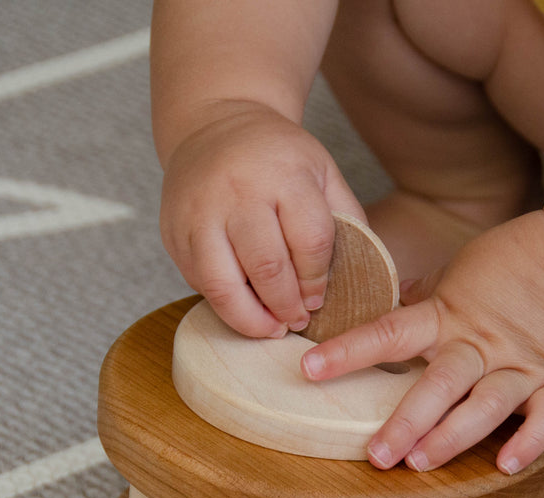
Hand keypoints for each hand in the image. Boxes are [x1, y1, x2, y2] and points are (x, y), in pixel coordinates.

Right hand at [159, 100, 364, 337]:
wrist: (214, 123)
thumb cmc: (278, 157)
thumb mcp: (324, 173)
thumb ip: (348, 219)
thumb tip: (370, 277)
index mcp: (284, 175)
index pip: (309, 242)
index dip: (318, 281)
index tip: (318, 300)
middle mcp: (237, 192)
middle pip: (267, 268)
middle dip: (287, 306)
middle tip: (298, 321)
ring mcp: (198, 212)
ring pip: (221, 284)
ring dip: (250, 318)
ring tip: (270, 328)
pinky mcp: (173, 231)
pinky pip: (196, 280)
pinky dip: (221, 303)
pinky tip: (242, 305)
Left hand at [302, 211, 543, 472]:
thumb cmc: (516, 260)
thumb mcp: (458, 270)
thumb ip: (423, 296)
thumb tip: (391, 299)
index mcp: (449, 315)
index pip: (390, 332)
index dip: (349, 351)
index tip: (310, 369)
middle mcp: (481, 344)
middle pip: (439, 384)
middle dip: (406, 420)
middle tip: (376, 454)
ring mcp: (520, 366)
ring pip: (484, 406)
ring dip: (453, 437)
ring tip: (422, 462)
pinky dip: (529, 442)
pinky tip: (507, 465)